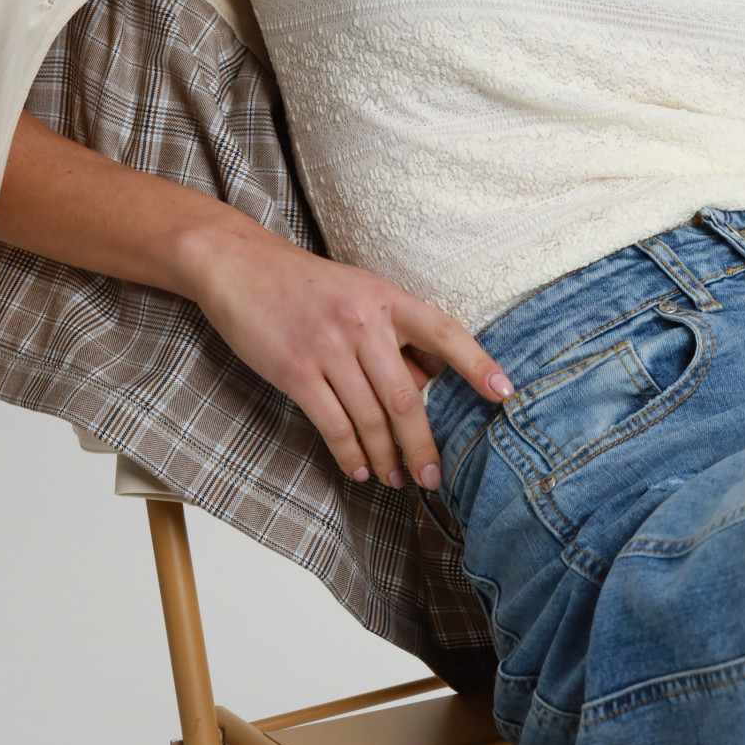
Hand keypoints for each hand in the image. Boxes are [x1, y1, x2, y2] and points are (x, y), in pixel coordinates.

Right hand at [184, 216, 513, 490]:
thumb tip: (427, 386)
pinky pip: (332, 423)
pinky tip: (359, 468)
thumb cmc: (306, 285)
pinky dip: (349, 453)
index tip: (503, 393)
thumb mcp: (360, 292)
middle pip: (406, 397)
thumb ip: (393, 334)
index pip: (444, 331)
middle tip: (434, 478)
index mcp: (387, 297)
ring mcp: (328, 346)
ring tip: (395, 480)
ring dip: (386, 457)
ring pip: (370, 417)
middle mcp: (363, 321)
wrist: (241, 265)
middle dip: (423, 445)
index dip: (476, 364)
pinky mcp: (295, 370)